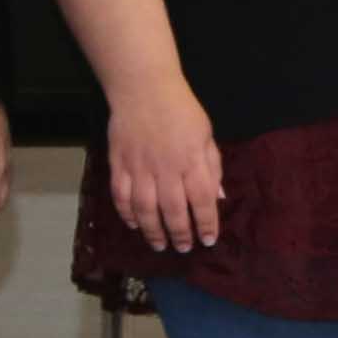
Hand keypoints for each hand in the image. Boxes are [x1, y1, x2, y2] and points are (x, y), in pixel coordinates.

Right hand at [103, 75, 222, 254]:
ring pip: (145, 209)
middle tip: (184, 248)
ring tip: (160, 245)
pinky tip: (133, 225)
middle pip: (174, 210)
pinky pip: (121, 196)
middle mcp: (167, 168)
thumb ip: (212, 167)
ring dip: (153, 231)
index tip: (209, 240)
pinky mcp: (119, 164)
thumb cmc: (181, 111)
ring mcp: (140, 167)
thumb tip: (217, 198)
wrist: (144, 88)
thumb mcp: (206, 136)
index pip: (203, 200)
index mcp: (192, 160)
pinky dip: (126, 214)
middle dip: (180, 234)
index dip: (207, 224)